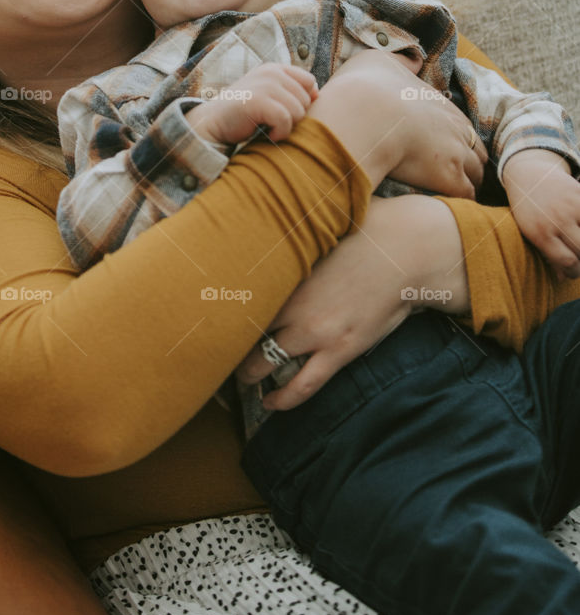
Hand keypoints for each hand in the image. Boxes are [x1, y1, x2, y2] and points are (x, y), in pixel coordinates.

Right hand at [187, 64, 317, 145]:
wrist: (213, 122)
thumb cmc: (244, 113)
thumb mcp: (268, 95)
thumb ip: (290, 91)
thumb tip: (318, 95)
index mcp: (274, 69)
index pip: (309, 81)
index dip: (305, 100)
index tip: (288, 112)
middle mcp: (271, 73)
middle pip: (305, 100)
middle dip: (294, 117)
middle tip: (273, 122)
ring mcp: (264, 85)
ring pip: (298, 112)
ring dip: (287, 127)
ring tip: (269, 128)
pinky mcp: (258, 101)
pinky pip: (286, 121)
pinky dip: (279, 133)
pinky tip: (268, 134)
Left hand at [236, 194, 466, 408]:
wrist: (408, 249)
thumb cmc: (366, 228)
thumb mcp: (320, 223)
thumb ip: (291, 229)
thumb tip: (268, 209)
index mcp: (283, 271)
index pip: (234, 297)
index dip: (217, 310)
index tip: (206, 316)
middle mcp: (292, 305)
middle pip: (242, 333)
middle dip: (227, 347)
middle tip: (218, 351)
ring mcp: (315, 331)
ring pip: (265, 364)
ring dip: (249, 376)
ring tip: (242, 380)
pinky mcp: (340, 350)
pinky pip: (303, 386)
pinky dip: (283, 400)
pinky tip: (270, 405)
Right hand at [307, 50, 487, 196]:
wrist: (361, 115)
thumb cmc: (364, 88)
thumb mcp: (381, 62)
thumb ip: (399, 64)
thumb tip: (412, 62)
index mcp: (439, 103)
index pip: (460, 125)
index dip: (453, 139)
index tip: (443, 149)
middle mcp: (454, 126)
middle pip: (476, 149)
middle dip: (468, 162)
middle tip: (454, 175)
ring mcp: (455, 152)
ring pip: (477, 173)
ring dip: (468, 182)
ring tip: (454, 196)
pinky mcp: (449, 177)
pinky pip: (466, 195)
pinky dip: (461, 201)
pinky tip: (448, 207)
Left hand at [502, 150, 579, 279]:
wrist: (528, 176)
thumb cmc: (529, 211)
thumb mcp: (530, 233)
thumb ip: (547, 254)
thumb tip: (564, 278)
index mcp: (539, 233)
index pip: (568, 262)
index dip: (575, 272)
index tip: (574, 271)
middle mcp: (556, 220)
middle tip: (579, 260)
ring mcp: (570, 206)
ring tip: (577, 244)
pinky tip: (579, 226)